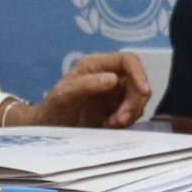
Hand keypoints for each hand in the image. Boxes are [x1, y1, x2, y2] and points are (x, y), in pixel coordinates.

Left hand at [19, 53, 151, 129]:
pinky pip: (131, 114)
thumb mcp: (64, 96)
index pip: (127, 61)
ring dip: (130, 114)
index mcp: (96, 65)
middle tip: (120, 120)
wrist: (47, 130)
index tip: (144, 90)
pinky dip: (125, 122)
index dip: (139, 73)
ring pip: (137, 100)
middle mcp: (108, 77)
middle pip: (137, 83)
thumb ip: (86, 85)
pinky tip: (108, 127)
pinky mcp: (115, 112)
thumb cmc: (51, 108)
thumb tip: (113, 79)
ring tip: (111, 124)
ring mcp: (113, 95)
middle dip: (133, 102)